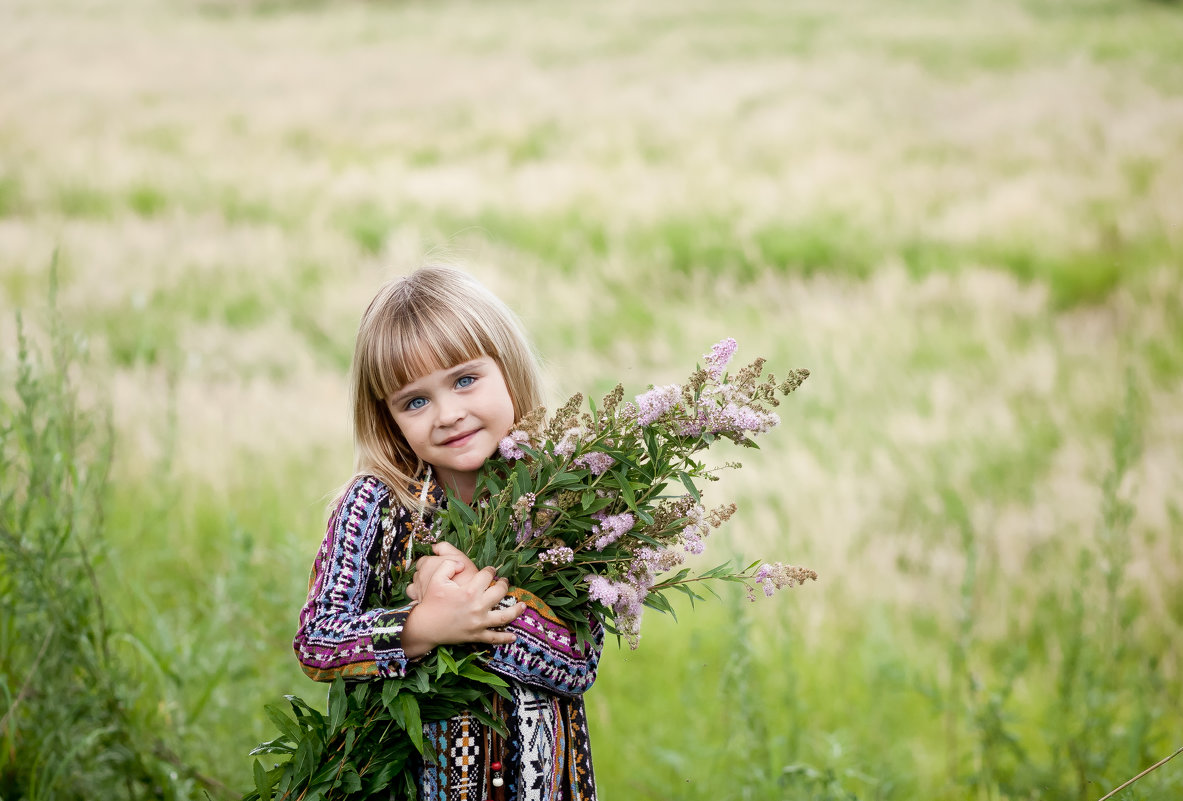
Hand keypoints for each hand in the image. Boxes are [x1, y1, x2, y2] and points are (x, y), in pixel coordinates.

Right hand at [400, 564, 526, 659]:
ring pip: (504, 617)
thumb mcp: (436, 578)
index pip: (486, 576)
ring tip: (523, 605)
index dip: (490, 570)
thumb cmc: (431, 602)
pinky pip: (494, 638)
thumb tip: (463, 563)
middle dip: (504, 585)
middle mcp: (477, 607)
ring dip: (515, 610)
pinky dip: (505, 638)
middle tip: (504, 582)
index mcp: (469, 591)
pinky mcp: (476, 635)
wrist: (424, 627)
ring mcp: (478, 623)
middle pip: (499, 592)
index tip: (491, 570)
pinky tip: (513, 637)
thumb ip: (449, 564)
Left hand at [407, 542, 478, 601]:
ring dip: (421, 585)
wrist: (467, 602)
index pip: (424, 560)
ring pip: (414, 585)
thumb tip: (434, 546)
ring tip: (433, 587)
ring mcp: (419, 590)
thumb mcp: (460, 557)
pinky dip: (419, 597)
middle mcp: (420, 577)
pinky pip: (414, 598)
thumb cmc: (465, 578)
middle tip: (439, 576)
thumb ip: (445, 548)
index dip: (433, 562)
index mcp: (428, 563)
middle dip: (425, 573)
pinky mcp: (420, 602)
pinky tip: (428, 598)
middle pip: (418, 572)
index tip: (441, 566)